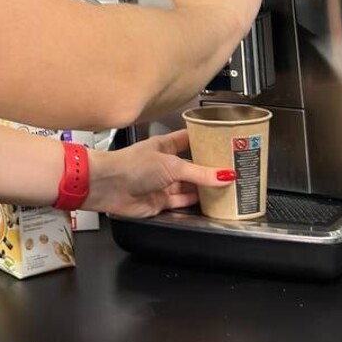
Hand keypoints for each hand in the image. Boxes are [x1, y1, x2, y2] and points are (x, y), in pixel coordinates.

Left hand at [84, 131, 233, 217]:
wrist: (108, 187)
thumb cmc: (131, 166)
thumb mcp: (171, 165)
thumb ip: (199, 173)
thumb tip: (224, 175)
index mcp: (165, 145)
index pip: (190, 139)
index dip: (206, 140)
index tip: (226, 142)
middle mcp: (164, 163)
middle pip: (192, 166)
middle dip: (210, 168)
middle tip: (233, 169)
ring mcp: (162, 183)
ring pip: (189, 186)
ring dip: (205, 187)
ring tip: (229, 187)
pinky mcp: (160, 201)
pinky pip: (182, 202)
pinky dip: (195, 202)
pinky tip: (210, 201)